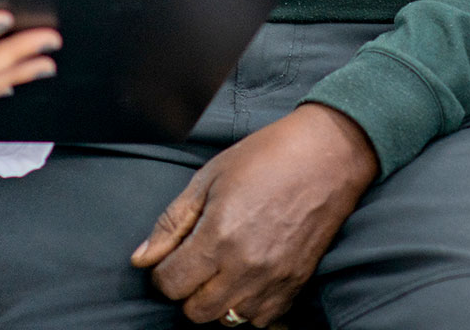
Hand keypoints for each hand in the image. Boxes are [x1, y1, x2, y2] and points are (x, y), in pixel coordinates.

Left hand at [131, 104, 378, 325]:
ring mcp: (273, 281)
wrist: (328, 156)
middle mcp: (245, 267)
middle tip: (195, 262)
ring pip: (227, 320)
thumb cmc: (266, 157)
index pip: (170, 284)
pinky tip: (247, 278)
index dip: (161, 271)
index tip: (170, 256)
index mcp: (219, 236)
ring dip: (217, 300)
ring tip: (222, 270)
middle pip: (194, 311)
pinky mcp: (295, 287)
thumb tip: (141, 258)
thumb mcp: (208, 177)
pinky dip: (248, 307)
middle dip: (186, 290)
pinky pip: (260, 321)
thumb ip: (172, 222)